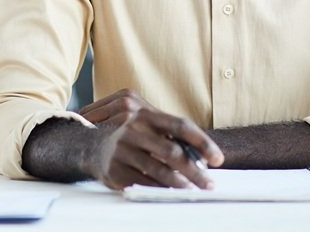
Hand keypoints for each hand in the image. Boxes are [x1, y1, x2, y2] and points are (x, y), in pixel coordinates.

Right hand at [78, 90, 223, 189]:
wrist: (91, 147)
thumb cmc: (132, 139)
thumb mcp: (149, 129)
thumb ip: (172, 137)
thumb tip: (204, 157)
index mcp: (146, 115)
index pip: (181, 125)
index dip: (202, 142)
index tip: (218, 158)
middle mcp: (133, 129)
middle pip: (172, 151)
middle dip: (195, 170)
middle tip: (209, 183)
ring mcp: (122, 149)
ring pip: (160, 170)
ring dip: (181, 184)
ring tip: (194, 191)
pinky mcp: (115, 169)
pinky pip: (144, 183)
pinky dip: (161, 190)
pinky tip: (172, 194)